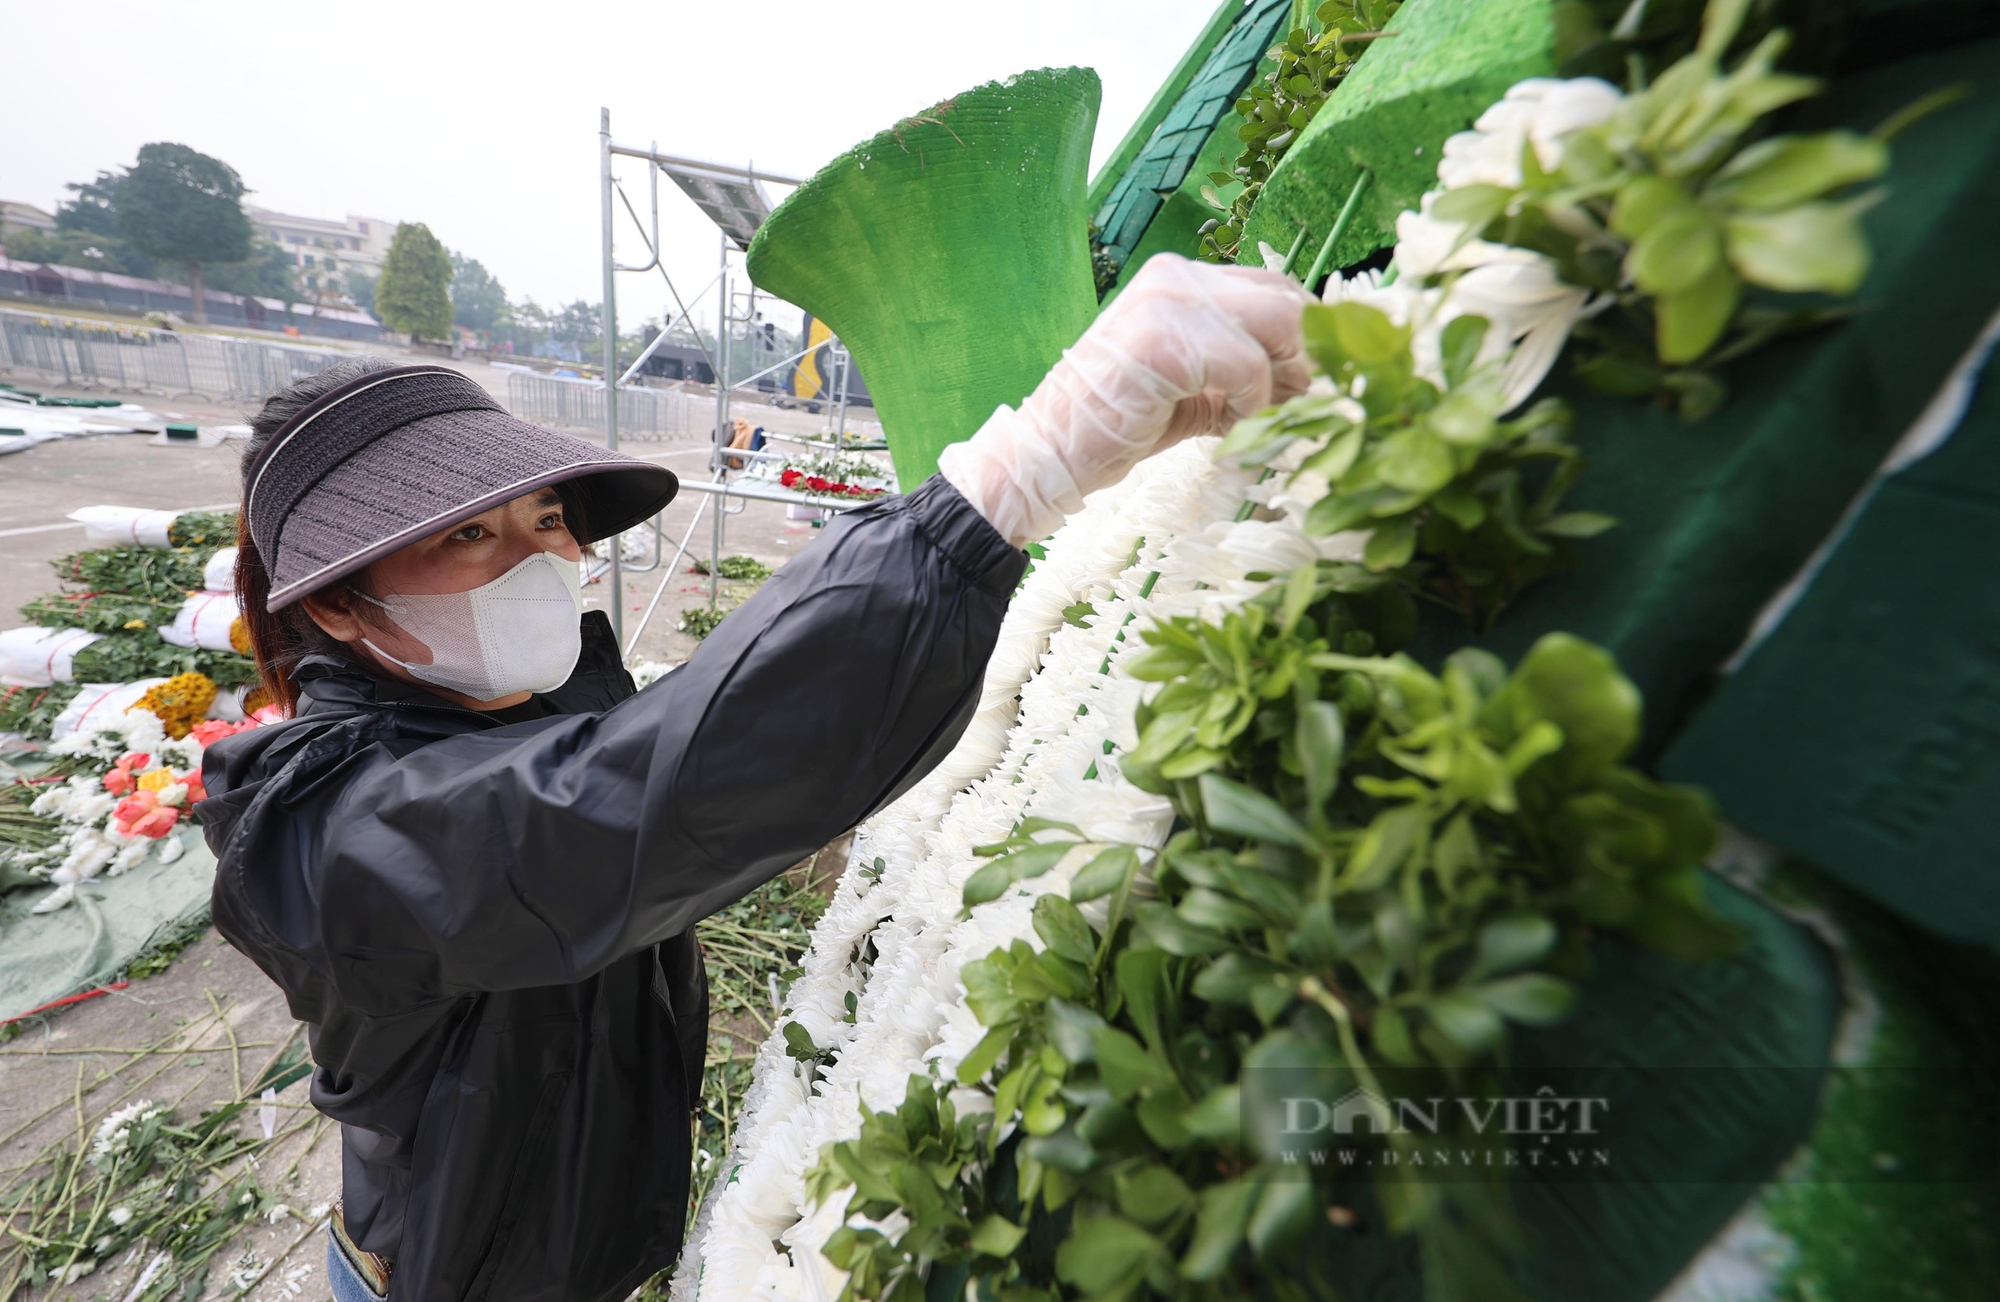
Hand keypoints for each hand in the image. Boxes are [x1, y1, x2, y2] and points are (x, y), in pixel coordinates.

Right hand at [940, 254, 1310, 545]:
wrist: (1049, 453)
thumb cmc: (1115, 426)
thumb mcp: (1193, 388)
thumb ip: (1245, 371)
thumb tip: (1316, 379)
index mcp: (1182, 278)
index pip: (1275, 287)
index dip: (1307, 337)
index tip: (1315, 384)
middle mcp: (1177, 275)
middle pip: (1287, 298)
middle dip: (1309, 357)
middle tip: (1308, 406)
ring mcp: (1170, 301)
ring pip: (1278, 326)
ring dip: (1283, 383)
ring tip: (1259, 422)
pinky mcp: (1166, 340)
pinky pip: (1247, 366)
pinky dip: (1252, 404)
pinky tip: (1227, 429)